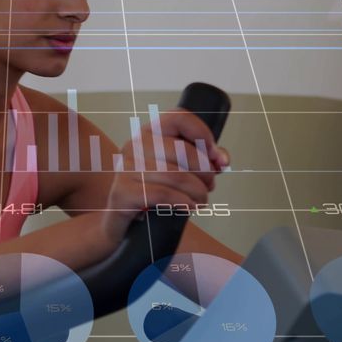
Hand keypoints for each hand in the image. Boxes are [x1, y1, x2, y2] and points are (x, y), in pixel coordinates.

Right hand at [101, 108, 229, 244]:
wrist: (120, 223)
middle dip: (205, 171)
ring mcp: (126, 168)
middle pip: (182, 150)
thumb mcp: (175, 171)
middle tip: (209, 186)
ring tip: (201, 201)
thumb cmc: (152, 193)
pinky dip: (183, 201)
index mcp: (148, 134)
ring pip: (176, 175)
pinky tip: (189, 207)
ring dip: (198, 191)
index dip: (202, 134)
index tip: (216, 156)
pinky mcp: (123, 192)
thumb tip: (221, 159)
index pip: (178, 118)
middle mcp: (134, 146)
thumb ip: (200, 160)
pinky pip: (163, 194)